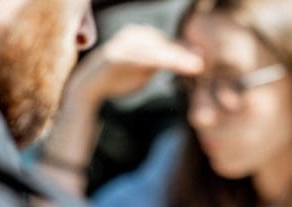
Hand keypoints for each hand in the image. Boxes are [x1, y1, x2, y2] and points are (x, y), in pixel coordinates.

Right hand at [66, 24, 202, 107]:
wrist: (89, 87)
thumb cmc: (120, 76)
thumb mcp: (147, 68)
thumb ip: (165, 61)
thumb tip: (194, 60)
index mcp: (140, 34)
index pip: (167, 42)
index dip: (185, 52)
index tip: (202, 62)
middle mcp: (133, 34)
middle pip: (165, 44)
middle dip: (184, 54)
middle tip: (202, 65)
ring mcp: (125, 44)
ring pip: (157, 51)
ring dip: (178, 58)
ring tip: (196, 67)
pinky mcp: (119, 57)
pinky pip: (146, 59)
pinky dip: (163, 63)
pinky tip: (177, 68)